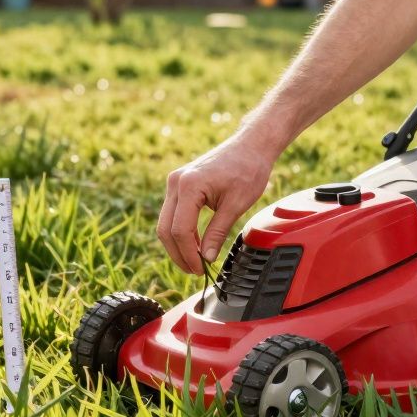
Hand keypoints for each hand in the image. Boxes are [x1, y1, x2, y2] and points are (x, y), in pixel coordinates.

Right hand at [158, 134, 276, 273]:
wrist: (251, 145)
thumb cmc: (248, 169)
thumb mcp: (236, 205)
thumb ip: (218, 232)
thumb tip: (207, 258)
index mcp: (189, 186)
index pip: (180, 230)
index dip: (188, 254)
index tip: (201, 269)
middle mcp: (176, 182)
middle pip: (166, 229)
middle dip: (178, 254)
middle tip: (195, 271)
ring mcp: (175, 182)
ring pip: (166, 223)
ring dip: (178, 245)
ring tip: (195, 261)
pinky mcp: (179, 184)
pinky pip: (173, 213)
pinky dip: (181, 231)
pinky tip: (195, 245)